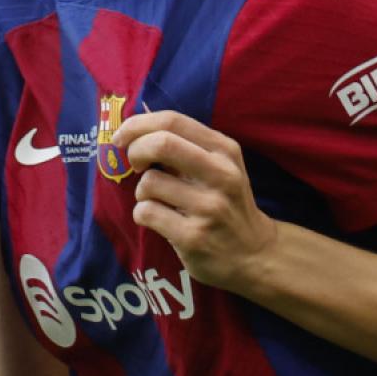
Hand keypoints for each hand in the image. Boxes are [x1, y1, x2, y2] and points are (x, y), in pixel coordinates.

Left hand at [112, 111, 277, 293]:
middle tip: (134, 164)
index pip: (173, 121)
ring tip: (157, 201)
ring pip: (149, 183)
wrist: (254, 254)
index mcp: (225, 150)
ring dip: (142, 191)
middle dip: (135, 150)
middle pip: (162, 143)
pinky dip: (143, 214)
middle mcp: (221, 174)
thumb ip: (186, 147)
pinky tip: (158, 220)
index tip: (122, 137)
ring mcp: (209, 207)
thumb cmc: (227, 203)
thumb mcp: (220, 167)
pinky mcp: (194, 236)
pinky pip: (147, 212)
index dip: (138, 124)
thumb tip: (135, 129)